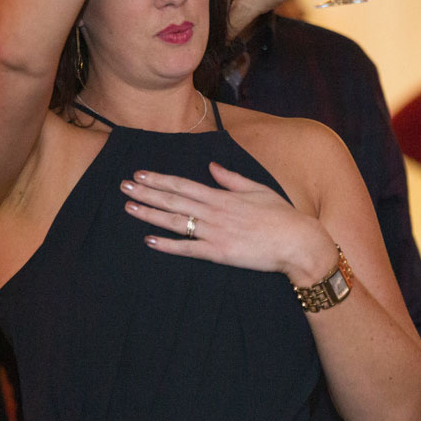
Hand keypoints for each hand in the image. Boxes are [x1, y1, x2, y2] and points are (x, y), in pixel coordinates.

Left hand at [122, 160, 336, 284]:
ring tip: (129, 208)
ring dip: (150, 214)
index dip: (160, 180)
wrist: (297, 242)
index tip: (141, 174)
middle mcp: (214, 213)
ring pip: (176, 222)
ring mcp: (215, 233)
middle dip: (147, 193)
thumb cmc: (281, 216)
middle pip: (173, 201)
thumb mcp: (258, 190)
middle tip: (124, 186)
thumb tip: (212, 167)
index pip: (184, 185)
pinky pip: (188, 249)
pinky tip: (150, 240)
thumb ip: (232, 179)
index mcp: (223, 196)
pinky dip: (168, 245)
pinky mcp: (219, 254)